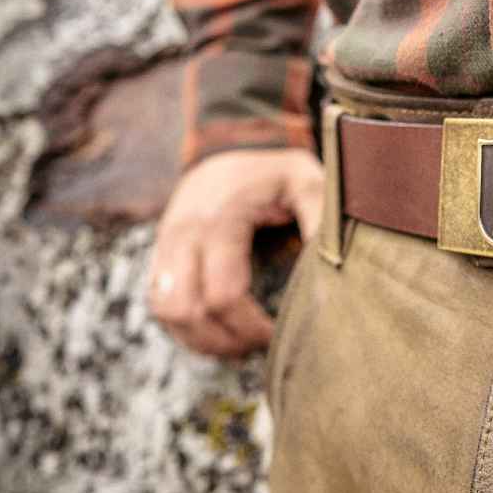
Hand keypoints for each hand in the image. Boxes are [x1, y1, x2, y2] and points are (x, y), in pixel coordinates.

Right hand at [148, 147, 323, 356]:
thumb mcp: (306, 182)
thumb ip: (321, 219)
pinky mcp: (159, 255)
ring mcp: (165, 245)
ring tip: (239, 344)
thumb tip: (334, 268)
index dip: (251, 327)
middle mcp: (183, 233)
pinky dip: (185, 327)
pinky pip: (158, 303)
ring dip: (200, 338)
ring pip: (165, 312)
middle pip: (185, 310)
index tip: (279, 334)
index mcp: (219, 220)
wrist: (228, 146)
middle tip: (257, 345)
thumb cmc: (273, 171)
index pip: (223, 295)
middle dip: (223, 340)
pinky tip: (219, 332)